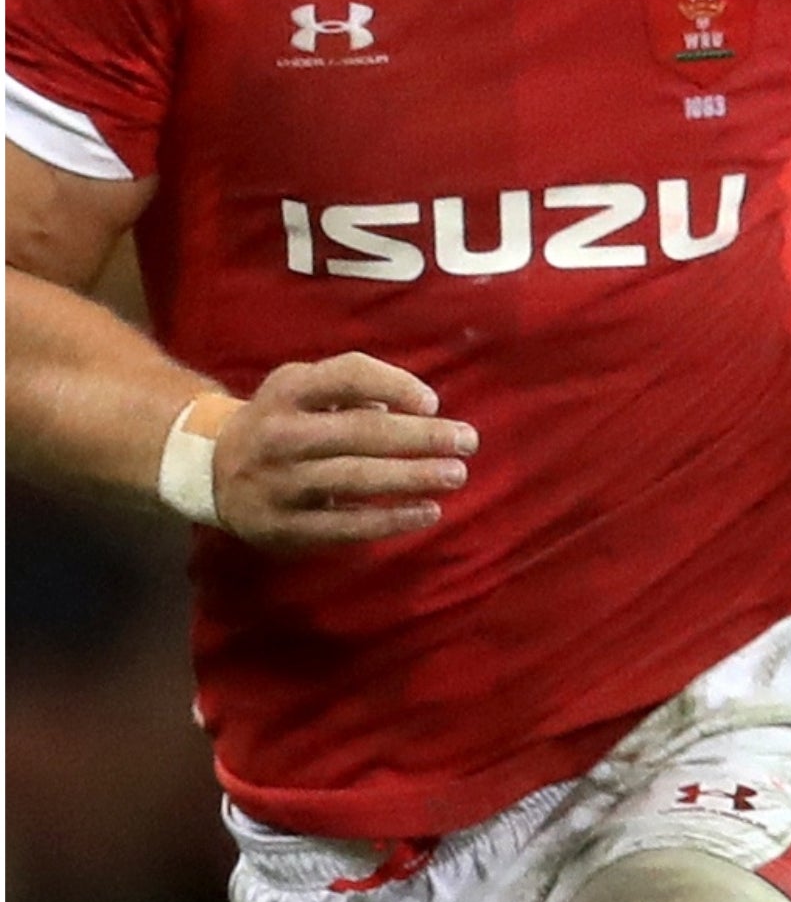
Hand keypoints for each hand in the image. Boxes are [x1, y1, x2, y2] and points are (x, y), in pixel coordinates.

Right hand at [211, 352, 477, 548]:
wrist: (211, 469)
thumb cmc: (282, 419)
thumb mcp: (303, 386)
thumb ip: (353, 387)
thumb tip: (416, 407)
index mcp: (289, 391)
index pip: (346, 376)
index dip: (393, 384)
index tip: (433, 402)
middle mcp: (280, 434)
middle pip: (360, 432)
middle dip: (421, 437)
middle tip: (468, 441)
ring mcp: (279, 482)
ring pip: (355, 479)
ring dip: (412, 477)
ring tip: (455, 475)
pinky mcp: (283, 525)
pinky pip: (344, 525)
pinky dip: (390, 520)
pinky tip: (427, 512)